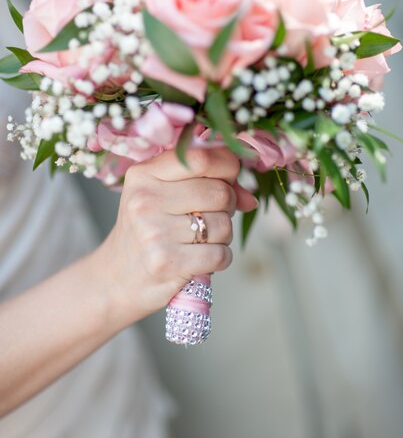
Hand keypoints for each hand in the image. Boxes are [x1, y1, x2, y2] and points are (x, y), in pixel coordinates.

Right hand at [93, 148, 257, 328]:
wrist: (117, 279)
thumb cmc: (150, 231)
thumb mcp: (164, 196)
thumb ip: (208, 183)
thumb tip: (251, 197)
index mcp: (144, 174)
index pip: (200, 158)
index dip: (228, 165)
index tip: (230, 176)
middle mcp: (145, 199)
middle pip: (220, 192)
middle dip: (227, 205)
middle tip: (210, 215)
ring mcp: (153, 232)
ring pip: (224, 225)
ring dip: (223, 235)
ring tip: (200, 239)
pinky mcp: (166, 263)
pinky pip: (220, 255)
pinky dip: (220, 258)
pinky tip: (200, 259)